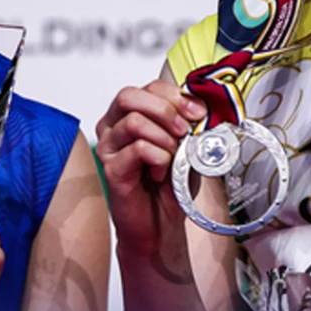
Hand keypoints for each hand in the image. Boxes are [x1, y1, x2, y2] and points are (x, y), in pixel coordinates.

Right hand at [94, 78, 204, 256]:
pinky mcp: (111, 168)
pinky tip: (160, 173)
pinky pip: (138, 149)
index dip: (177, 96)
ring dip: (164, 138)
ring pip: (135, 121)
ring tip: (173, 157)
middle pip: (130, 96)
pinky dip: (159, 159)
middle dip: (165, 110)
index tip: (199, 113)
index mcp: (129, 114)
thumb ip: (190, 123)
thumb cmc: (170, 184)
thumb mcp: (187, 146)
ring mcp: (108, 147)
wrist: (162, 223)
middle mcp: (112, 127)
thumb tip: (203, 106)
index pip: (149, 87)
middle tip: (185, 130)